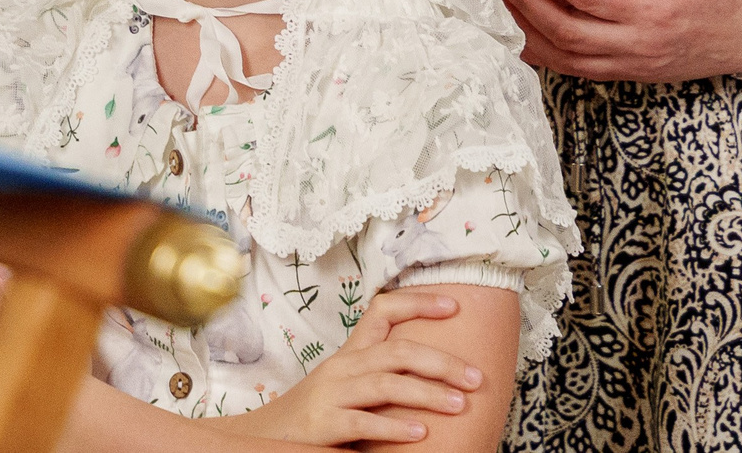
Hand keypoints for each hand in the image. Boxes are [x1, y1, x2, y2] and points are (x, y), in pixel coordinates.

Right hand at [241, 289, 479, 444]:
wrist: (265, 438)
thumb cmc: (316, 414)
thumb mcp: (346, 385)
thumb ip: (380, 374)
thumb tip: (435, 369)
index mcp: (350, 353)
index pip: (382, 310)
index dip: (418, 303)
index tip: (455, 306)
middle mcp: (342, 367)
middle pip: (397, 350)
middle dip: (442, 362)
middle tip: (476, 376)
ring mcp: (331, 393)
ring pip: (386, 383)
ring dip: (428, 393)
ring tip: (459, 404)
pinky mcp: (323, 424)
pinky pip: (364, 421)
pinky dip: (394, 426)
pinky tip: (420, 433)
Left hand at [486, 0, 741, 82]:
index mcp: (653, 13)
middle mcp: (638, 47)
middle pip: (566, 32)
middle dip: (525, 3)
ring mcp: (634, 66)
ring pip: (568, 58)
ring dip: (530, 31)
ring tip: (502, 3)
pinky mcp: (633, 75)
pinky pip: (581, 71)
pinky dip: (549, 55)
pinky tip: (529, 35)